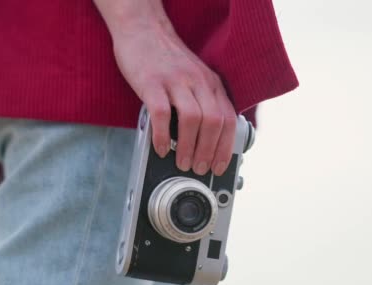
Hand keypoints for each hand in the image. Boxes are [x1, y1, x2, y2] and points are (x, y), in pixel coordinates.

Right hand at [111, 22, 236, 175]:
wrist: (143, 29)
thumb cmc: (165, 59)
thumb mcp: (193, 77)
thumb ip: (200, 101)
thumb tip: (201, 138)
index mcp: (211, 83)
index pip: (228, 119)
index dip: (225, 147)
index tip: (219, 166)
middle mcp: (198, 81)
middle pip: (213, 122)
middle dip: (208, 151)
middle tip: (199, 168)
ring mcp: (175, 81)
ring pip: (193, 120)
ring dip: (189, 147)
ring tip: (181, 162)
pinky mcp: (152, 83)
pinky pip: (162, 113)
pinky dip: (163, 135)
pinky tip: (161, 147)